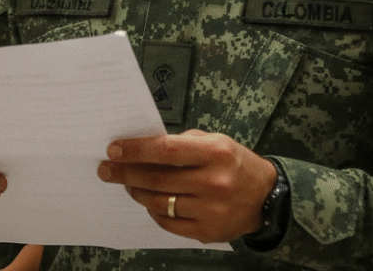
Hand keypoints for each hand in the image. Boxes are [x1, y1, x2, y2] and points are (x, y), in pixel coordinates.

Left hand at [97, 130, 276, 243]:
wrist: (266, 197)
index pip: (166, 150)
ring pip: (159, 202)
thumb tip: (141, 148)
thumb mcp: (215, 142)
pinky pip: (169, 223)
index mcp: (216, 153)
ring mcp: (212, 210)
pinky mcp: (208, 232)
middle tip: (106, 169)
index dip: (136, 150)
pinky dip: (154, 211)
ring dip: (137, 192)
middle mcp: (214, 182)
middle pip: (158, 179)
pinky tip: (149, 201)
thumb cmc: (233, 163)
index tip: (114, 150)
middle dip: (126, 173)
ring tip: (128, 184)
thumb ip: (181, 144)